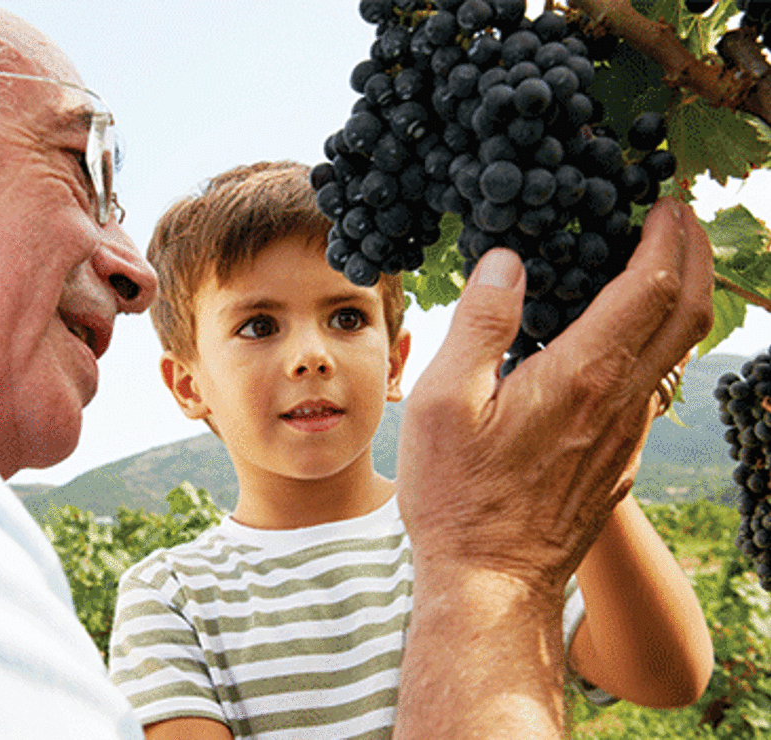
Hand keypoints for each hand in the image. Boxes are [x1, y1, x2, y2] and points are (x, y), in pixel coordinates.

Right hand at [395, 198, 712, 594]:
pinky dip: (658, 342)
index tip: (662, 202)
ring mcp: (627, 436)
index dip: (667, 236)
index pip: (650, 288)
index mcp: (581, 377)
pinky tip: (624, 338)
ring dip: (683, 297)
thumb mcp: (444, 403)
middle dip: (698, 254)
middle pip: (689, 313)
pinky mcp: (620, 460)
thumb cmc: (458, 497)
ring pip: (679, 352)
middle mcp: (620, 403)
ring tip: (660, 263)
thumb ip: (482, 325)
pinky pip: (654, 386)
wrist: (493, 584)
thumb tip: (510, 261)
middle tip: (683, 216)